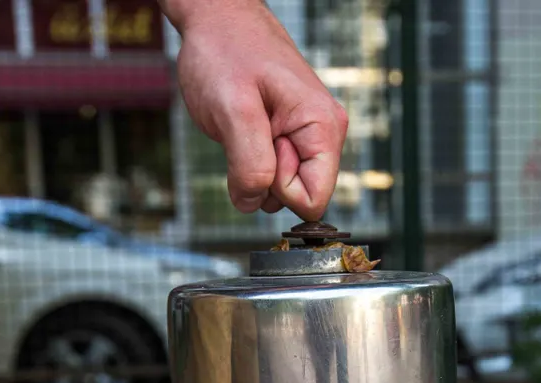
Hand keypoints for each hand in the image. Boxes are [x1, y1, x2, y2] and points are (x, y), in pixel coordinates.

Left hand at [164, 0, 347, 219]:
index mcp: (323, 128)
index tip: (262, 147)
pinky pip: (272, 170)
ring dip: (254, 167)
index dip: (278, 188)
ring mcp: (307, 135)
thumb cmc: (225, 52)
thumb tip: (253, 203)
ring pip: (282, 187)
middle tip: (248, 130)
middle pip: (298, 195)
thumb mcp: (232, 110)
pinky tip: (245, 127)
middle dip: (264, 177)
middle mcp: (324, 134)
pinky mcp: (289, 135)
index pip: (313, 200)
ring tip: (245, 124)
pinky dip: (250, 158)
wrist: (217, 20)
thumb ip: (249, 164)